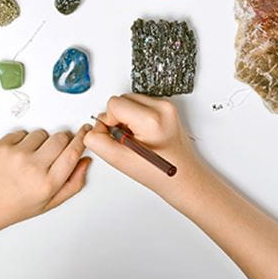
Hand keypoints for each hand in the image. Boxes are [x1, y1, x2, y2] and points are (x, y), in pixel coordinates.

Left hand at [0, 125, 91, 233]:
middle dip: (62, 140)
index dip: (81, 139)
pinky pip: (23, 132)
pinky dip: (23, 141)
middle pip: (60, 137)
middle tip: (54, 151)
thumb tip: (84, 161)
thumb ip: (73, 183)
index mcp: (47, 184)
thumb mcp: (49, 203)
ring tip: (31, 159)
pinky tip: (18, 156)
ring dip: (41, 142)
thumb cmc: (15, 206)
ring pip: (42, 133)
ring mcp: (17, 155)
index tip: (85, 132)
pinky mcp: (2, 146)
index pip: (72, 153)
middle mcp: (33, 168)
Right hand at [84, 95, 206, 204]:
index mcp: (152, 119)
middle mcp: (162, 108)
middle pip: (122, 99)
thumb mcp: (121, 161)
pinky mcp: (168, 108)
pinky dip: (136, 117)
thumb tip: (93, 129)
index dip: (108, 122)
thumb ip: (99, 142)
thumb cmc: (161, 174)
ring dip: (127, 117)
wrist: (184, 179)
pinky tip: (143, 135)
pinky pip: (141, 104)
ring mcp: (167, 106)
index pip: (113, 104)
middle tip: (127, 141)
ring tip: (136, 139)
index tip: (117, 138)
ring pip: (130, 100)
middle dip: (118, 119)